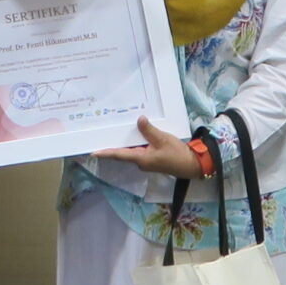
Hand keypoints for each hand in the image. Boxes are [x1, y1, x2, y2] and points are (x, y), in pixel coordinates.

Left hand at [90, 115, 206, 178]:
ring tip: (112, 132)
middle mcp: (141, 162)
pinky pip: (139, 150)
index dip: (106, 153)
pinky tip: (132, 134)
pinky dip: (134, 142)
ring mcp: (146, 161)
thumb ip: (149, 130)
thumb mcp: (163, 139)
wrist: (192, 164)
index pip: (119, 155)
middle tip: (99, 137)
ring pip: (131, 151)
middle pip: (122, 153)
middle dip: (112, 146)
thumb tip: (139, 120)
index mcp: (141, 159)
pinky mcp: (152, 158)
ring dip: (123, 143)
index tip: (93, 152)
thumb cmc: (177, 154)